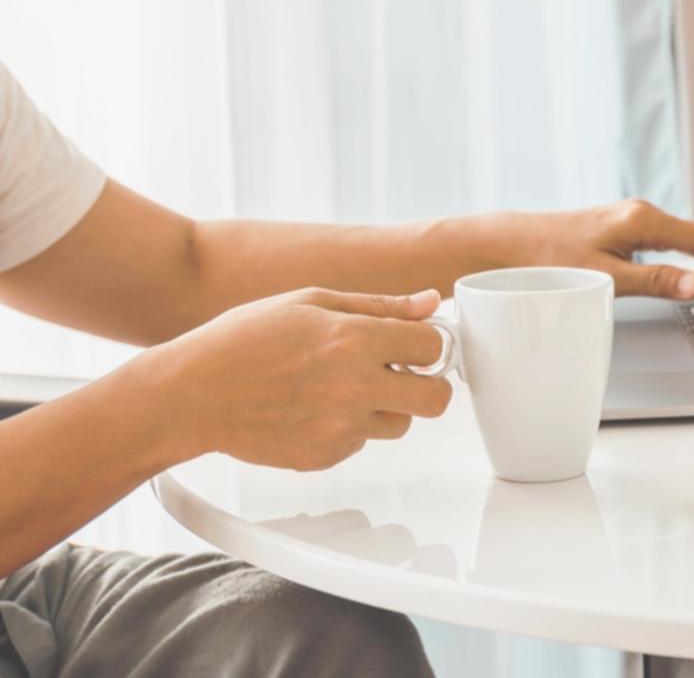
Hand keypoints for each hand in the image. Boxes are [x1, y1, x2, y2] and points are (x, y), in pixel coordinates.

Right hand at [150, 287, 452, 470]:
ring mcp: (341, 427)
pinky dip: (347, 428)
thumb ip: (379, 305)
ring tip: (341, 388)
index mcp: (355, 339)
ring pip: (400, 424)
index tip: (417, 345)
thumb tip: (429, 302)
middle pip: (436, 399)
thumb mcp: (311, 302)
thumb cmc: (243, 341)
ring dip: (385, 407)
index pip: (434, 347)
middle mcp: (355, 386)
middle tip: (403, 375)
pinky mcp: (325, 457)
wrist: (191, 394)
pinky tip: (312, 408)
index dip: (429, 344)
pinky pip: (360, 442)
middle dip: (427, 385)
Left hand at [471, 199, 693, 303]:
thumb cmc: (547, 260)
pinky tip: (688, 273)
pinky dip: (688, 257)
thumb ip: (653, 282)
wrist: (507, 244)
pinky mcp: (618, 228)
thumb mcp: (604, 277)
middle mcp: (640, 213)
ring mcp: (629, 219)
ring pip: (684, 237)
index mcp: (643, 221)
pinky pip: (667, 240)